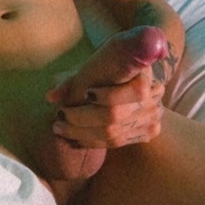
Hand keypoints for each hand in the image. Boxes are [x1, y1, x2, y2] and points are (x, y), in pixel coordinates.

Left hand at [46, 26, 167, 148]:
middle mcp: (154, 99)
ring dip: (81, 133)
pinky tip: (74, 137)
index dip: (108, 95)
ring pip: (114, 134)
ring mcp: (153, 119)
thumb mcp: (95, 62)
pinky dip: (92, 141)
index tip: (86, 93)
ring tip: (59, 128)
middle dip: (82, 118)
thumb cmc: (109, 64)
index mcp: (145, 74)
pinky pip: (117, 142)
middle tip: (58, 116)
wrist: (132, 75)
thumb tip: (51, 97)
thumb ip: (72, 79)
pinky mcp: (148, 132)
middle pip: (116, 116)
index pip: (134, 90)